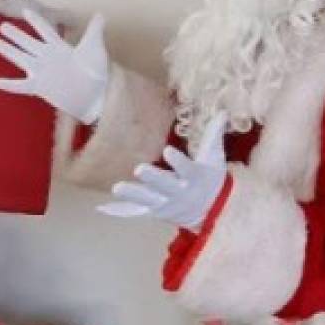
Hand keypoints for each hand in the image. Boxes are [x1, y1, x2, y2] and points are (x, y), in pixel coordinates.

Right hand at [0, 9, 108, 123]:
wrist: (96, 95)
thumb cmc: (97, 71)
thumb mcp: (94, 47)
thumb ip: (94, 29)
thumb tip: (100, 14)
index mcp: (60, 47)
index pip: (45, 30)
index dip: (35, 20)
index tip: (25, 11)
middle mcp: (48, 57)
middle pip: (28, 42)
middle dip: (16, 34)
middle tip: (2, 26)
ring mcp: (42, 72)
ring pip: (21, 58)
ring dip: (9, 51)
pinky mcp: (39, 87)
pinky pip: (19, 85)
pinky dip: (7, 84)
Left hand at [99, 113, 228, 231]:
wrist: (211, 211)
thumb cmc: (210, 179)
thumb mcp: (215, 157)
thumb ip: (214, 135)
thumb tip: (224, 111)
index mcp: (194, 178)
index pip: (187, 168)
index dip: (178, 161)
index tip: (168, 150)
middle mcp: (178, 193)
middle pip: (164, 186)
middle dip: (152, 179)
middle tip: (139, 169)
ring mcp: (164, 204)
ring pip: (146, 200)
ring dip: (131, 195)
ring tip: (116, 187)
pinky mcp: (153, 212)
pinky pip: (134, 212)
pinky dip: (119, 211)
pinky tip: (100, 208)